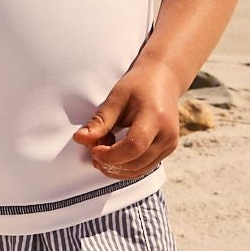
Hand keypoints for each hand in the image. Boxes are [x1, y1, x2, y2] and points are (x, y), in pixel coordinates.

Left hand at [73, 57, 182, 178]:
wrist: (163, 79)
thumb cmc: (139, 85)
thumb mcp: (116, 98)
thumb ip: (100, 121)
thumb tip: (80, 139)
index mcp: (155, 117)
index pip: (134, 146)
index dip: (111, 155)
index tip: (94, 149)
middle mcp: (167, 135)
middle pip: (136, 163)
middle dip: (110, 163)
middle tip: (93, 149)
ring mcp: (170, 145)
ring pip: (139, 171)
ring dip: (116, 168)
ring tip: (102, 151)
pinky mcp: (167, 151)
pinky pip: (144, 168)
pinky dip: (125, 166)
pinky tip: (114, 153)